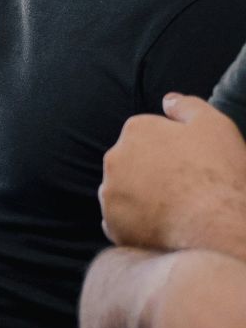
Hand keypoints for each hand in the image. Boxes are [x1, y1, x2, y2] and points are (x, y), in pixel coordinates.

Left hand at [102, 95, 245, 255]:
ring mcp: (110, 193)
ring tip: (178, 209)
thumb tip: (168, 100)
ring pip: (125, 192)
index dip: (176, 151)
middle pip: (134, 163)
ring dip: (143, 198)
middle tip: (188, 188)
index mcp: (136, 130)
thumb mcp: (215, 125)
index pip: (150, 136)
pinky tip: (164, 227)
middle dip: (154, 172)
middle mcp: (114, 158)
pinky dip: (137, 224)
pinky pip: (122, 221)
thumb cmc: (218, 174)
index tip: (195, 164)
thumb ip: (187, 107)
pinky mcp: (112, 224)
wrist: (215, 226)